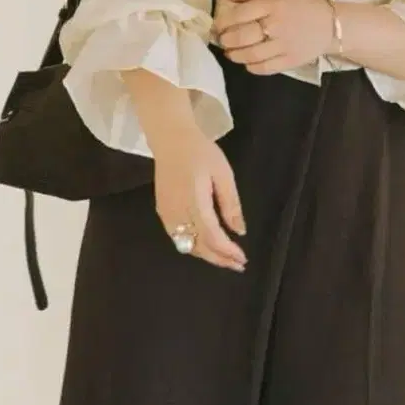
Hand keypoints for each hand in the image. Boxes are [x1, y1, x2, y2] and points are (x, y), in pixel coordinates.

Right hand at [152, 117, 247, 272]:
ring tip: (226, 257)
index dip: (226, 251)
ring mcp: (166, 214)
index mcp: (194, 202)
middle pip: (198, 246)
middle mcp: (177, 213)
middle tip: (238, 265)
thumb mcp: (223, 174)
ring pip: (186, 245)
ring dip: (206, 255)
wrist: (171, 139)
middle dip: (219, 259)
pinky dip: (194, 246)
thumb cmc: (201, 152)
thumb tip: (239, 231)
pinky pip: (178, 237)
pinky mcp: (162, 211)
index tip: (242, 258)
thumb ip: (230, 204)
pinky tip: (207, 245)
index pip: (211, 236)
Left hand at [214, 0, 334, 75]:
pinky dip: (251, 66)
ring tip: (231, 53)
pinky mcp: (290, 60)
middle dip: (227, 40)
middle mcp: (277, 24)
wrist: (329, 24)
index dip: (223, 22)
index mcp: (273, 4)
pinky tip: (248, 62)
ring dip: (235, 55)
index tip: (217, 26)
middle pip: (243, 36)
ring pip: (251, 54)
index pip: (240, 14)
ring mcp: (284, 44)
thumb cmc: (298, 6)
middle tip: (223, 40)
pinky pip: (264, 67)